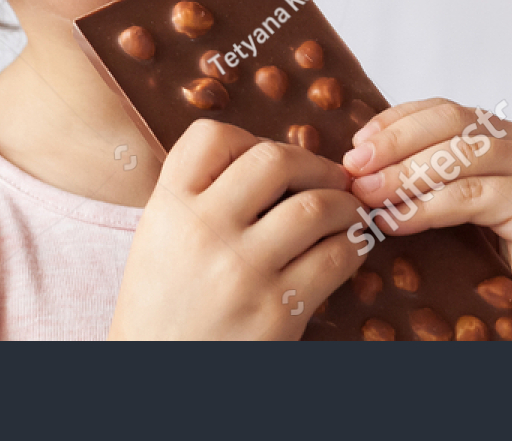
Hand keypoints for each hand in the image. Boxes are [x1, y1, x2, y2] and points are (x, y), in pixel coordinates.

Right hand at [109, 118, 363, 339]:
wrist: (158, 375)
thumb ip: (199, 196)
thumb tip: (269, 162)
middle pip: (274, 159)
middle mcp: (205, 230)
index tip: (266, 157)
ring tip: (347, 213)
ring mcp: (243, 270)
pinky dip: (352, 246)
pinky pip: (335, 258)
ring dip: (344, 205)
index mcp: (170, 207)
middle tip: (329, 178)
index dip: (248, 137)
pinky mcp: (278, 310)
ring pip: (316, 206)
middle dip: (313, 164)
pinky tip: (348, 249)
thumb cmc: (163, 307)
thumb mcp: (160, 238)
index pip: (212, 136)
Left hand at [342, 99, 511, 340]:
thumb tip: (366, 169)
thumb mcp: (472, 213)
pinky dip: (425, 207)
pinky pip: (470, 197)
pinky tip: (394, 220)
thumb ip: (438, 182)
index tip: (356, 143)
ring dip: (402, 174)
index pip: (446, 111)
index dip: (397, 122)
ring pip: (457, 156)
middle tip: (352, 166)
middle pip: (450, 122)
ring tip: (364, 194)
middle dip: (394, 142)